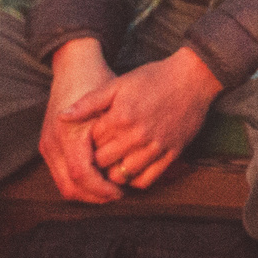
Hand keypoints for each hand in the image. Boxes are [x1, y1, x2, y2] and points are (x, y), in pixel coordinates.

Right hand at [41, 40, 125, 202]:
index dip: (101, 189)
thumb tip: (126, 162)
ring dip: (86, 192)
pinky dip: (79, 182)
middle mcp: (53, 143)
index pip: (81, 175)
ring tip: (110, 190)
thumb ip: (115, 131)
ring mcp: (47, 146)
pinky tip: (99, 179)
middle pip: (69, 187)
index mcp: (68, 133)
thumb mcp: (109, 103)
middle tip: (117, 195)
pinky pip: (60, 175)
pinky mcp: (47, 146)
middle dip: (94, 196)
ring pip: (64, 184)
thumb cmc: (96, 82)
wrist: (73, 65)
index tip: (120, 192)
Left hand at [61, 47, 222, 191]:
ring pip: (122, 176)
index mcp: (120, 117)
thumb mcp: (119, 83)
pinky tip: (131, 169)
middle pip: (103, 162)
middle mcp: (136, 135)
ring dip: (113, 173)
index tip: (90, 139)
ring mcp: (155, 147)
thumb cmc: (154, 78)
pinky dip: (134, 180)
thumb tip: (62, 116)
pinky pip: (147, 180)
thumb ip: (90, 101)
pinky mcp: (171, 154)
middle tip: (98, 155)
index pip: (91, 143)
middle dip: (97, 160)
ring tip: (113, 163)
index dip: (88, 142)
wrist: (194, 77)